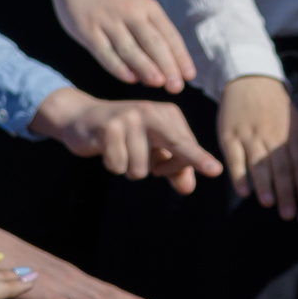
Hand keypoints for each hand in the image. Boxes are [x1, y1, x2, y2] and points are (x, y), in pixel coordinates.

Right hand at [25, 0, 194, 92]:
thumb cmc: (113, 1)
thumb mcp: (137, 8)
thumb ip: (150, 34)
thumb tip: (165, 69)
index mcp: (148, 8)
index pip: (169, 35)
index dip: (180, 56)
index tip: (189, 76)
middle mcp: (130, 13)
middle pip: (153, 42)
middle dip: (167, 65)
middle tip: (177, 86)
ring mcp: (108, 21)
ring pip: (130, 48)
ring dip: (145, 66)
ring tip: (158, 83)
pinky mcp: (88, 30)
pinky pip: (105, 51)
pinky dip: (118, 66)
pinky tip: (130, 78)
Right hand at [32, 87, 220, 195]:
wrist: (82, 118)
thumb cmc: (124, 137)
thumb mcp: (151, 151)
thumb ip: (172, 168)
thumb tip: (187, 188)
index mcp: (167, 114)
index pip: (186, 144)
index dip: (194, 162)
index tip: (215, 170)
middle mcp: (151, 111)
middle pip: (176, 144)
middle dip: (186, 162)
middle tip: (212, 171)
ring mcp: (129, 117)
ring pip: (141, 168)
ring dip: (130, 170)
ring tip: (121, 151)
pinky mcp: (109, 127)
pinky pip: (119, 165)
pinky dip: (113, 165)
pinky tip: (107, 150)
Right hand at [216, 75, 297, 218]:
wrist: (249, 78)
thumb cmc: (275, 106)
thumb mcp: (294, 121)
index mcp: (291, 132)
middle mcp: (271, 134)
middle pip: (281, 166)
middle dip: (287, 192)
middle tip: (290, 215)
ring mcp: (249, 134)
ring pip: (258, 163)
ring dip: (265, 185)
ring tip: (269, 204)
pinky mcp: (229, 135)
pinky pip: (235, 158)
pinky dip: (240, 175)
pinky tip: (244, 191)